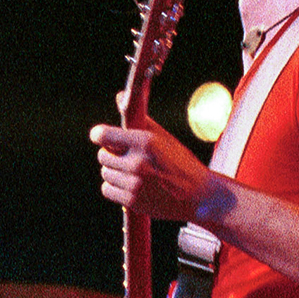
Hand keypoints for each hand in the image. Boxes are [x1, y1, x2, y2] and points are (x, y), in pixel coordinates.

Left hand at [89, 117, 221, 223]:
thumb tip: (119, 96)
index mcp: (146, 142)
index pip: (103, 135)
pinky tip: (130, 186)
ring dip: (114, 173)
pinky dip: (115, 188)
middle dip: (112, 155)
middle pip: (102, 156)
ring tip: (134, 174)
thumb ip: (139, 119)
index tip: (100, 136)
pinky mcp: (132, 201)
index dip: (99, 135)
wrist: (200, 196)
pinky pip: (107, 189)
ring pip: (105, 173)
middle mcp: (138, 163)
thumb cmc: (182, 164)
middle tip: (128, 158)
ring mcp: (134, 184)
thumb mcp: (165, 138)